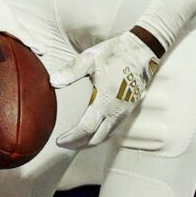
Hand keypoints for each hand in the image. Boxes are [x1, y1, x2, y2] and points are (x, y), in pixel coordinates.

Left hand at [54, 32, 161, 150]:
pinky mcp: (129, 109)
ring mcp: (124, 112)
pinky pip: (114, 129)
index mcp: (105, 100)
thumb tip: (53, 82)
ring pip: (107, 136)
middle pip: (97, 138)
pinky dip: (101, 135)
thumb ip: (71, 71)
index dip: (72, 138)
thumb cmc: (116, 54)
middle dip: (79, 145)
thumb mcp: (90, 58)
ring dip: (91, 142)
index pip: (86, 128)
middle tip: (65, 145)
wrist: (141, 51)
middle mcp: (116, 111)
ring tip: (76, 142)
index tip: (60, 140)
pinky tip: (94, 132)